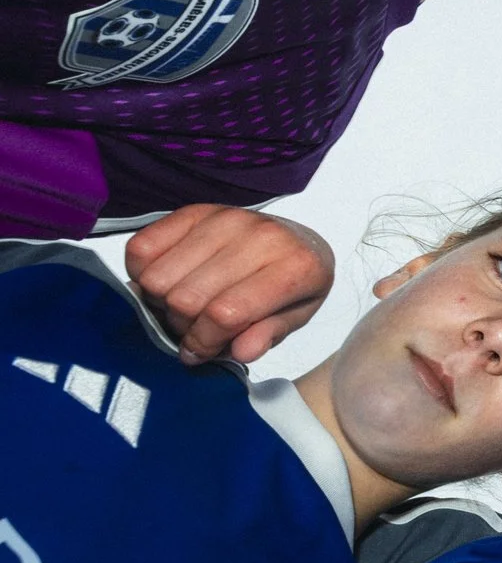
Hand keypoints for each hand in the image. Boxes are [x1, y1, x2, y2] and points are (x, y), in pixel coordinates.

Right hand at [124, 205, 336, 364]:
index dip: (203, 341)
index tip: (199, 351)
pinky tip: (169, 280)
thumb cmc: (294, 283)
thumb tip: (241, 352)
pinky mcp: (196, 210)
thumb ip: (268, 336)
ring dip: (161, 301)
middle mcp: (260, 237)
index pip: (225, 313)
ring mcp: (226, 218)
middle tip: (195, 327)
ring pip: (157, 278)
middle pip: (183, 299)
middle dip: (182, 325)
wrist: (298, 240)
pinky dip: (142, 272)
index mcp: (295, 268)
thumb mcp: (296, 317)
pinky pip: (141, 247)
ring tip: (184, 303)